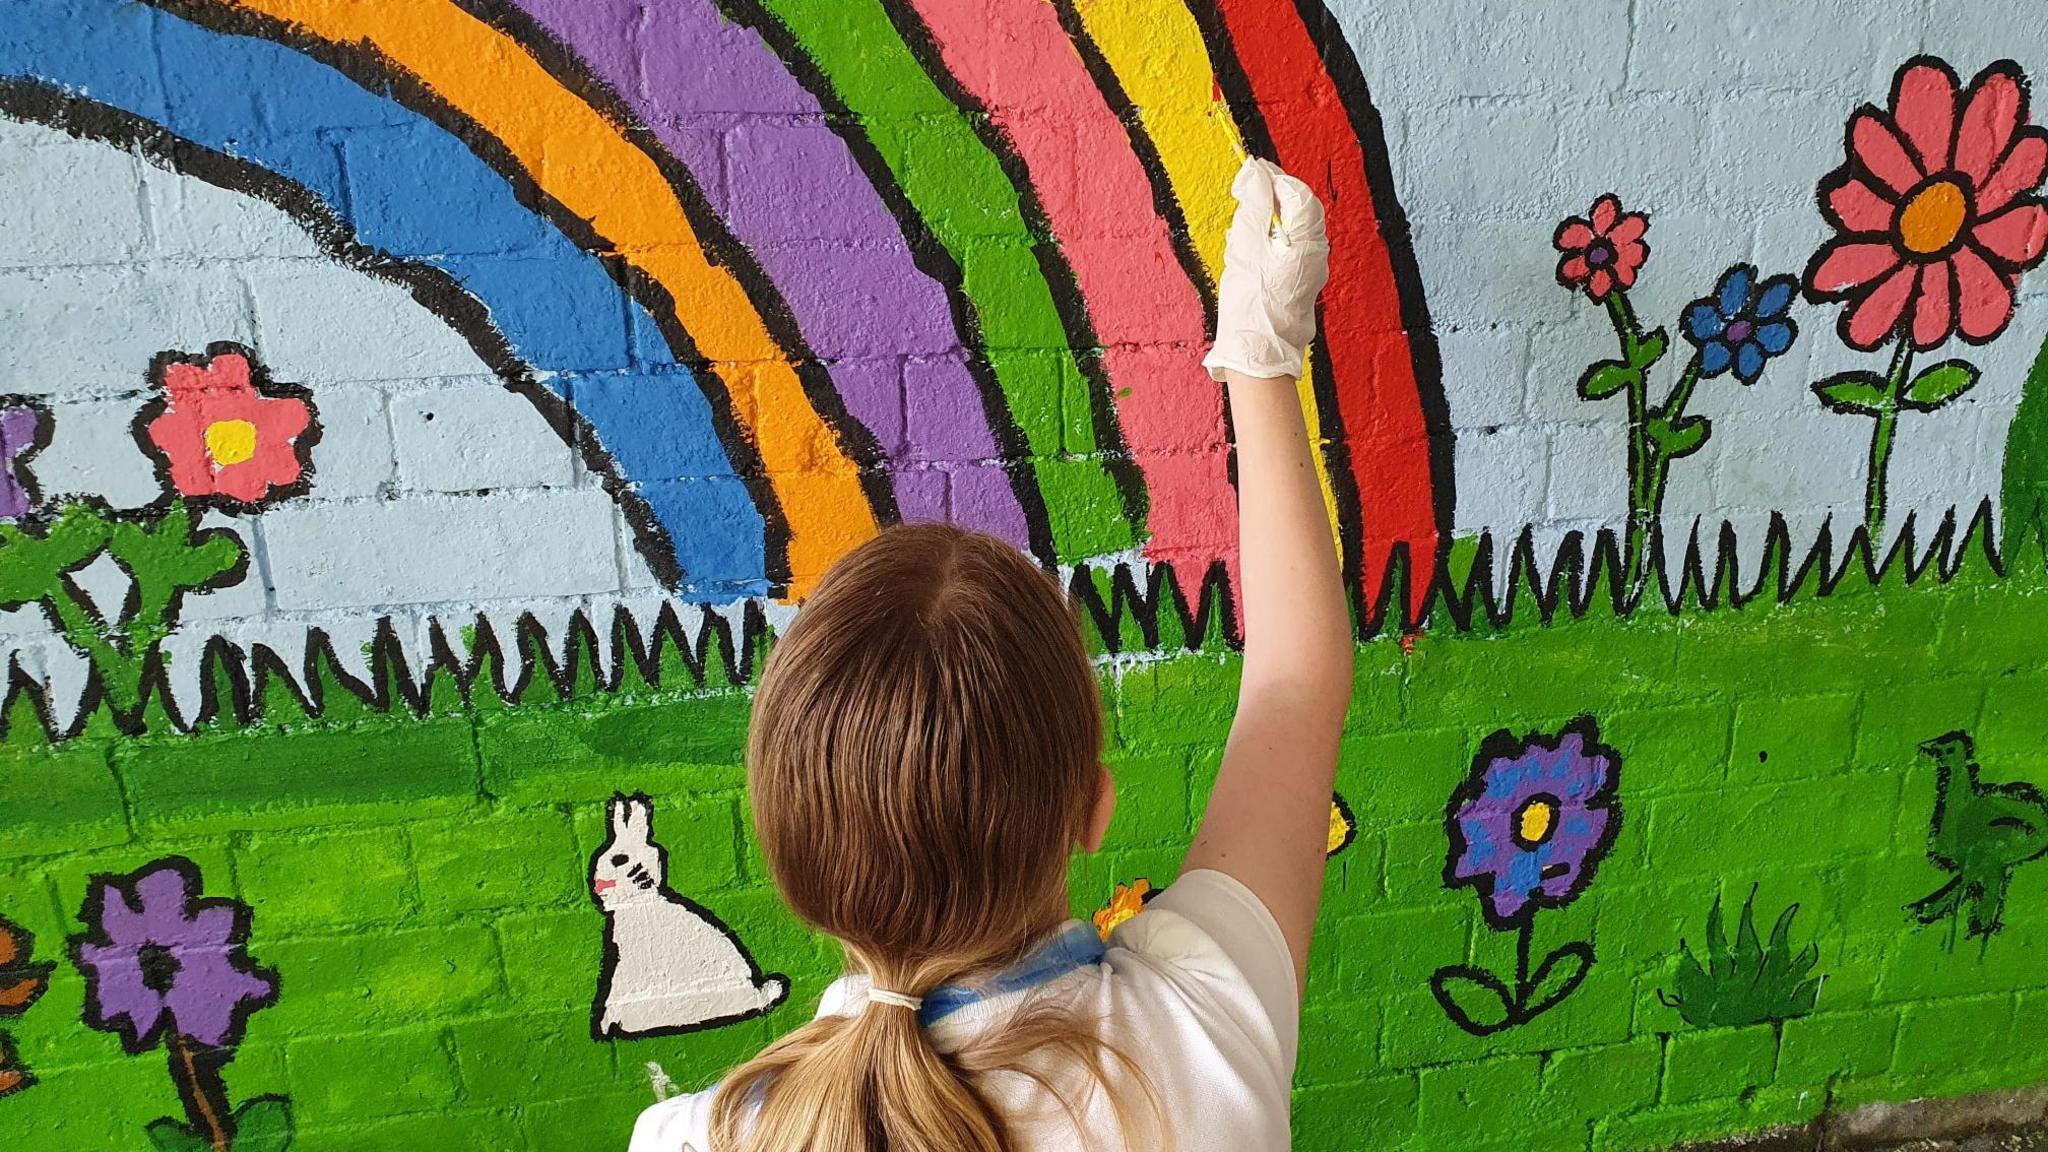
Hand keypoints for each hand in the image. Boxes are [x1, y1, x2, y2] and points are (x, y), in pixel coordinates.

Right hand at [1201, 156, 1329, 381]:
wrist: (1259, 354)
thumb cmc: (1252, 303)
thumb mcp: (1246, 246)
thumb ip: (1253, 204)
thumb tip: (1256, 172)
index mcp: (1309, 240)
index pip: (1296, 193)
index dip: (1272, 179)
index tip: (1247, 174)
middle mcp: (1317, 253)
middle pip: (1300, 209)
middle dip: (1271, 197)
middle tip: (1244, 194)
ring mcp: (1311, 270)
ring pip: (1294, 229)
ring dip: (1269, 220)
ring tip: (1242, 227)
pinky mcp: (1301, 283)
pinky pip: (1289, 249)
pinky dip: (1270, 241)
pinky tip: (1249, 252)